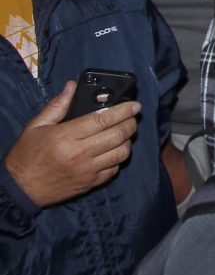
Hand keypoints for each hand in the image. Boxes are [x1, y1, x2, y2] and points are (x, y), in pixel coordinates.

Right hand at [3, 82, 140, 208]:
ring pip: (121, 153)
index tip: (135, 105)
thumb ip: (57, 105)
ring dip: (128, 141)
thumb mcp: (36, 126)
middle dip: (130, 123)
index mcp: (65, 136)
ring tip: (124, 133)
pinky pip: (114, 170)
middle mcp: (79, 154)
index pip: (103, 119)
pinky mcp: (90, 184)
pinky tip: (114, 151)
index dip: (123, 110)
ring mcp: (87, 171)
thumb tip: (73, 86)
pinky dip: (119, 159)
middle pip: (117, 135)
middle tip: (132, 117)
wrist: (19, 188)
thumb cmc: (27, 155)